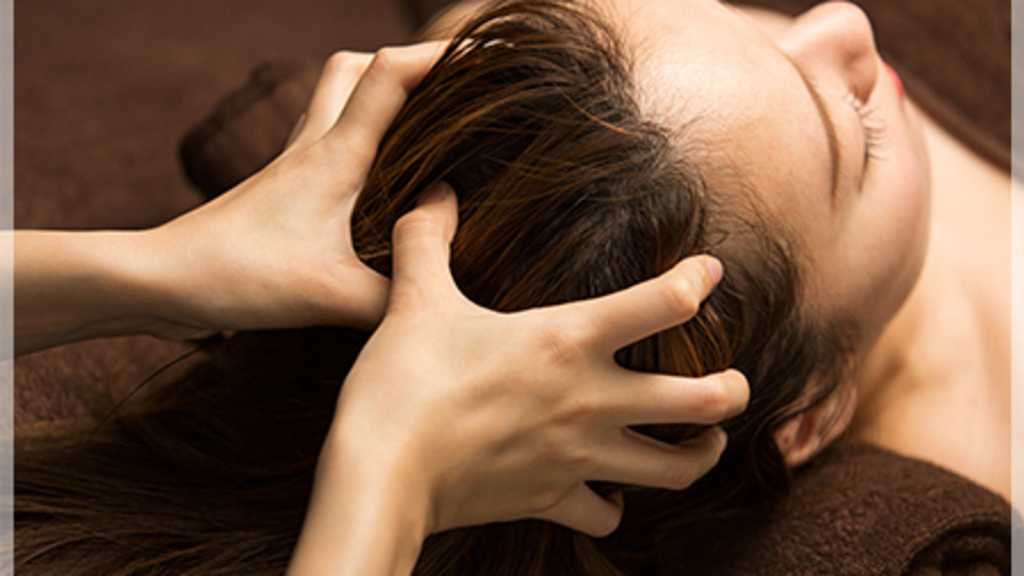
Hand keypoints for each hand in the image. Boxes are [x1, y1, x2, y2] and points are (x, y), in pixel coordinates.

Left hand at [142, 42, 447, 335]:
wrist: (162, 281)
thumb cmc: (240, 275)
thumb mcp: (334, 296)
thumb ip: (397, 297)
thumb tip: (441, 299)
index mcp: (335, 154)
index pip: (390, 74)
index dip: (440, 54)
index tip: (486, 57)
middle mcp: (312, 147)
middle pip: (355, 67)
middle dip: (404, 65)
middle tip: (446, 92)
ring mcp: (291, 166)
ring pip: (334, 99)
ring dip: (375, 97)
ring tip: (417, 129)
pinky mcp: (279, 192)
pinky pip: (322, 142)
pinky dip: (354, 141)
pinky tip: (373, 184)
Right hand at [288, 183, 748, 574]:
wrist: (380, 476)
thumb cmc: (403, 383)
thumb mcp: (415, 299)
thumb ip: (427, 238)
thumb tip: (435, 191)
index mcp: (568, 340)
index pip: (665, 302)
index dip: (698, 280)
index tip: (709, 272)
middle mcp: (591, 400)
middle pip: (704, 400)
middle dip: (733, 391)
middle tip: (734, 383)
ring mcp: (578, 456)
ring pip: (676, 470)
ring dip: (700, 455)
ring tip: (705, 441)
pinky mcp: (552, 499)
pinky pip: (603, 518)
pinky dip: (610, 509)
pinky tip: (607, 497)